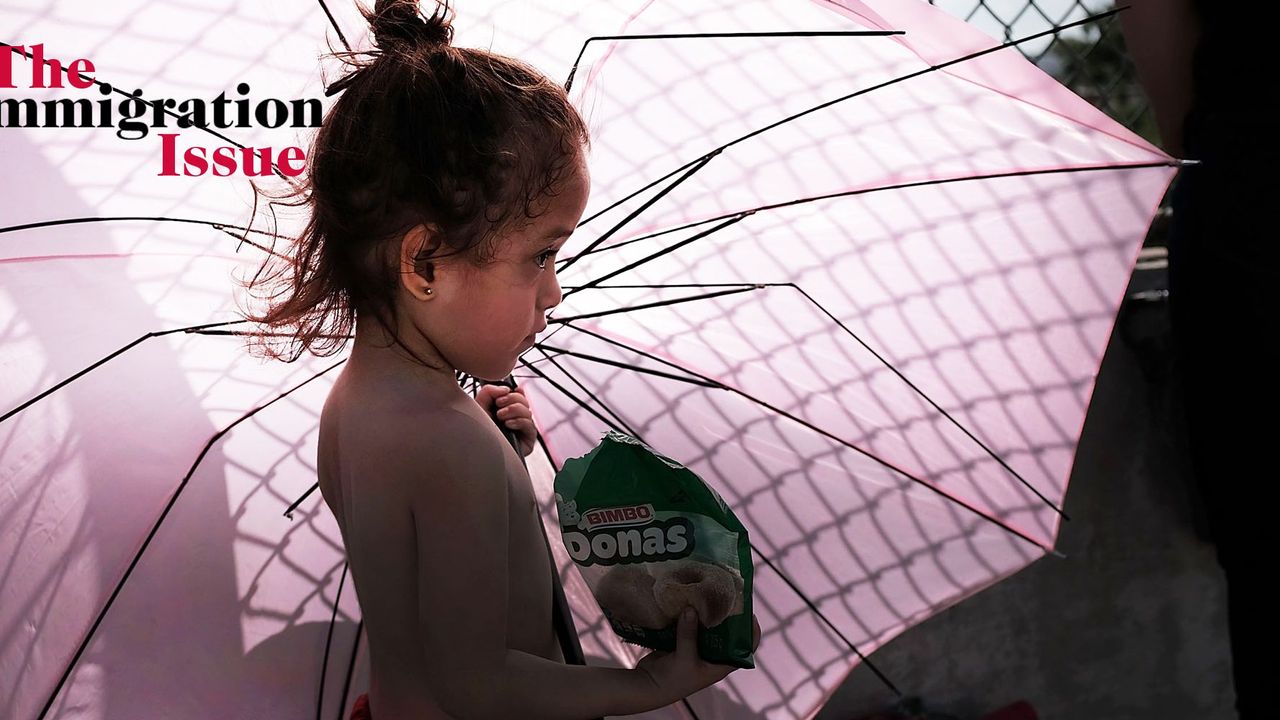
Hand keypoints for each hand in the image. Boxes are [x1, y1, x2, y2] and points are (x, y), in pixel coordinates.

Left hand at [475, 384, 536, 456]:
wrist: (478, 451)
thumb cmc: (478, 433)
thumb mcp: (479, 406)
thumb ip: (489, 392)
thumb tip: (506, 389)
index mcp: (504, 409)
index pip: (516, 394)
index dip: (513, 391)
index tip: (503, 392)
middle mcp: (514, 417)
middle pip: (523, 400)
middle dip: (511, 399)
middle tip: (499, 404)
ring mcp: (522, 428)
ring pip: (527, 410)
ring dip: (513, 410)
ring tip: (500, 417)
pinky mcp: (528, 438)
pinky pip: (530, 424)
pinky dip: (519, 421)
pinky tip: (508, 425)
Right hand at [634, 608, 761, 705]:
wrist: (647, 686)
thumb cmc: (672, 680)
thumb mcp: (684, 658)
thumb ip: (689, 634)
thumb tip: (691, 608)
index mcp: (719, 666)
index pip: (744, 651)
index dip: (751, 635)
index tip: (750, 615)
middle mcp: (711, 657)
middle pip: (726, 635)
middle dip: (727, 618)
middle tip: (727, 598)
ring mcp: (697, 649)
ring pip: (707, 629)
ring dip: (706, 616)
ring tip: (709, 596)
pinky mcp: (682, 644)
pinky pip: (690, 627)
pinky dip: (689, 617)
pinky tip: (689, 602)